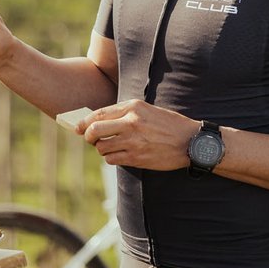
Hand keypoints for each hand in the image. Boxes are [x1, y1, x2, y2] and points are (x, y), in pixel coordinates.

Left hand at [81, 100, 198, 170]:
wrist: (190, 141)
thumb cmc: (169, 125)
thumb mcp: (147, 110)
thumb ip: (125, 114)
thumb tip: (100, 121)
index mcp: (133, 107)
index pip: (99, 114)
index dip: (84, 122)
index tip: (78, 128)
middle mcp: (130, 123)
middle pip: (94, 131)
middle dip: (88, 136)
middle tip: (91, 139)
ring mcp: (133, 141)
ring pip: (102, 147)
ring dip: (102, 149)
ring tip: (111, 147)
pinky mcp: (136, 157)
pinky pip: (112, 160)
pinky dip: (112, 158)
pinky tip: (120, 154)